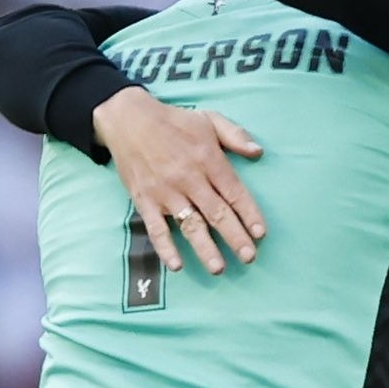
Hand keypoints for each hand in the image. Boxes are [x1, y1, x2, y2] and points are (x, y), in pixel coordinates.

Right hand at [93, 88, 265, 274]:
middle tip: (249, 257)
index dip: (249, 214)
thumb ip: (235, 135)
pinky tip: (177, 265)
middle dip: (235, 237)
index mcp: (208, 158)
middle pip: (216, 213)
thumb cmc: (173, 121)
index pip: (234, 192)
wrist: (128, 119)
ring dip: (205, 248)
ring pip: (189, 225)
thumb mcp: (209, 119)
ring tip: (218, 268)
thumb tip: (258, 152)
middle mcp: (189, 178)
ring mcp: (166, 192)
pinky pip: (156, 229)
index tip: (260, 234)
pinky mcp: (145, 200)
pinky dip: (166, 248)